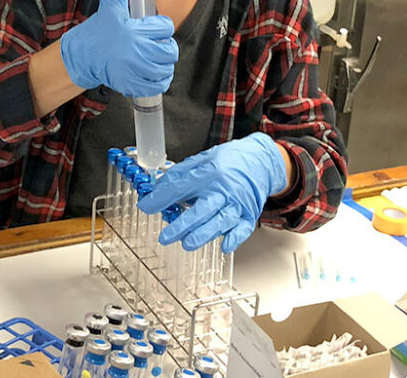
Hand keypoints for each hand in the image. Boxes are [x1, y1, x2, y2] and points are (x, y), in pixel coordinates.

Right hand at [59, 0, 177, 96]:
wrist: (83, 55)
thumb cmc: (101, 26)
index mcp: (133, 30)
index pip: (166, 28)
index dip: (161, 26)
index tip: (151, 26)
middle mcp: (134, 52)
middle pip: (169, 51)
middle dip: (164, 46)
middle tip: (153, 43)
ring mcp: (133, 71)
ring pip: (165, 68)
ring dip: (163, 63)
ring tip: (153, 57)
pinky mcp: (131, 85)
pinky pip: (157, 85)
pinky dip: (158, 80)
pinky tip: (150, 72)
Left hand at [136, 133, 287, 252]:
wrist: (261, 161)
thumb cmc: (229, 162)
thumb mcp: (202, 159)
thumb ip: (180, 175)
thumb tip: (157, 190)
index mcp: (210, 172)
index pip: (182, 186)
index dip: (161, 197)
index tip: (146, 207)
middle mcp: (225, 189)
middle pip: (202, 209)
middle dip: (182, 225)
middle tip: (165, 237)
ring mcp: (238, 203)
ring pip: (220, 222)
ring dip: (203, 234)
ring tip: (187, 244)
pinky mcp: (249, 214)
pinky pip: (243, 229)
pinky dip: (234, 238)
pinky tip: (224, 246)